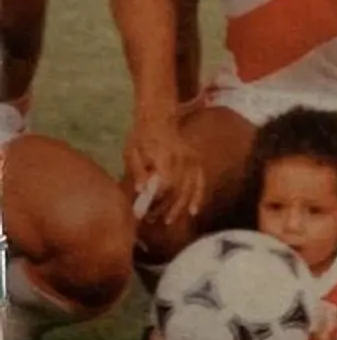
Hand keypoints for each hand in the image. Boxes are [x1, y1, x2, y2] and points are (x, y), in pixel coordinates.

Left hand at [124, 113, 204, 227]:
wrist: (158, 119)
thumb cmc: (141, 137)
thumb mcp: (131, 151)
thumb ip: (137, 170)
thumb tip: (140, 190)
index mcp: (165, 154)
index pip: (166, 182)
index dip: (157, 198)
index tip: (145, 208)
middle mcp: (182, 157)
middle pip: (178, 189)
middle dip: (165, 207)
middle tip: (152, 219)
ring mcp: (192, 159)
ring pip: (189, 189)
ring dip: (178, 207)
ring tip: (167, 220)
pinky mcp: (197, 161)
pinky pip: (200, 182)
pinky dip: (197, 197)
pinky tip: (192, 212)